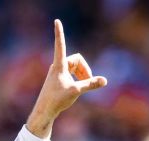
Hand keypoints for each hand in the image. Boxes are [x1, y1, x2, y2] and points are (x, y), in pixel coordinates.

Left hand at [27, 19, 107, 137]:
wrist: (44, 111)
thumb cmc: (57, 100)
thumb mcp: (76, 91)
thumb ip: (90, 84)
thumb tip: (104, 80)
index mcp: (59, 65)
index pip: (60, 44)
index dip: (59, 33)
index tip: (56, 21)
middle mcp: (57, 66)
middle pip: (76, 60)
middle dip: (85, 69)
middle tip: (88, 81)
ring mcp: (57, 72)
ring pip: (75, 67)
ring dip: (82, 74)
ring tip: (82, 86)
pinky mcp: (58, 78)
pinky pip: (71, 73)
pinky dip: (77, 78)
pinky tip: (77, 89)